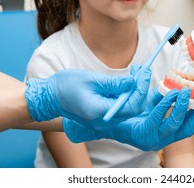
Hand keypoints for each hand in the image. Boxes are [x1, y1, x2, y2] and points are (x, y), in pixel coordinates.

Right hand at [24, 66, 150, 124]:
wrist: (50, 97)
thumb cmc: (66, 85)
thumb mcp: (92, 79)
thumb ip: (114, 83)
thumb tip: (133, 82)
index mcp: (99, 112)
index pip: (131, 105)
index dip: (141, 89)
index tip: (143, 72)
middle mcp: (103, 121)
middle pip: (132, 109)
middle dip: (140, 90)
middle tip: (141, 71)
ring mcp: (102, 122)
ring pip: (128, 109)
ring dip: (135, 92)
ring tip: (136, 74)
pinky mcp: (102, 117)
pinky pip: (120, 109)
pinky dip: (126, 96)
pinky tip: (127, 83)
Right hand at [64, 87, 193, 149]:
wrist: (55, 97)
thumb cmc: (67, 90)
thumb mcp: (89, 85)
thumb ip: (116, 86)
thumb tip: (140, 81)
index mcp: (110, 123)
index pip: (144, 120)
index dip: (162, 106)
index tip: (174, 90)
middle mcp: (121, 127)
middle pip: (163, 130)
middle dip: (188, 116)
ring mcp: (127, 123)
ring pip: (164, 127)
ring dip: (187, 114)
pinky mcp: (130, 116)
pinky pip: (157, 117)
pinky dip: (174, 109)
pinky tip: (187, 95)